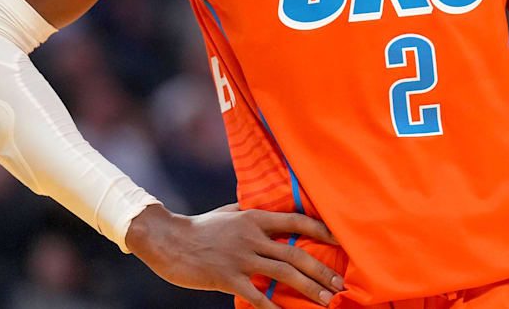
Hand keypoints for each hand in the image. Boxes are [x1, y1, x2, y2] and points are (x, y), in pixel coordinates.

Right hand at [126, 203, 343, 307]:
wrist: (167, 240)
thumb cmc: (199, 227)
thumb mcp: (229, 212)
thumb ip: (251, 212)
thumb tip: (269, 210)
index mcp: (255, 218)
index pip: (297, 221)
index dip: (322, 231)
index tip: (341, 241)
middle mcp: (252, 236)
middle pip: (296, 253)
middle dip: (322, 271)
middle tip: (340, 285)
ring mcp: (241, 258)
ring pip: (284, 273)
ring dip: (309, 289)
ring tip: (327, 301)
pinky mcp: (228, 277)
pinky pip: (257, 296)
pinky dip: (274, 308)